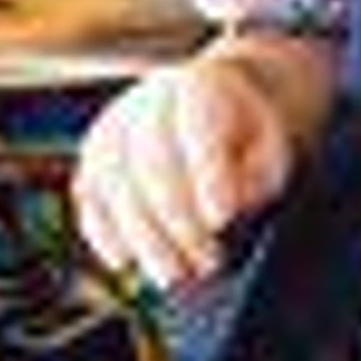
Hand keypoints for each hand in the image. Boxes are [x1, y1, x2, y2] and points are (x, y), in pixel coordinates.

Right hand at [71, 33, 328, 295]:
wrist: (217, 109)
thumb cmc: (249, 139)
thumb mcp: (271, 154)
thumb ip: (253, 180)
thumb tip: (218, 216)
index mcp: (200, 85)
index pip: (198, 128)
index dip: (207, 175)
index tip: (222, 220)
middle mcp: (148, 99)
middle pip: (150, 160)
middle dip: (176, 221)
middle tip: (205, 265)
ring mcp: (115, 126)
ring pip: (114, 181)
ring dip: (141, 237)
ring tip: (173, 275)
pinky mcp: (96, 156)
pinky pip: (89, 193)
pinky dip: (102, 231)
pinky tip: (125, 261)